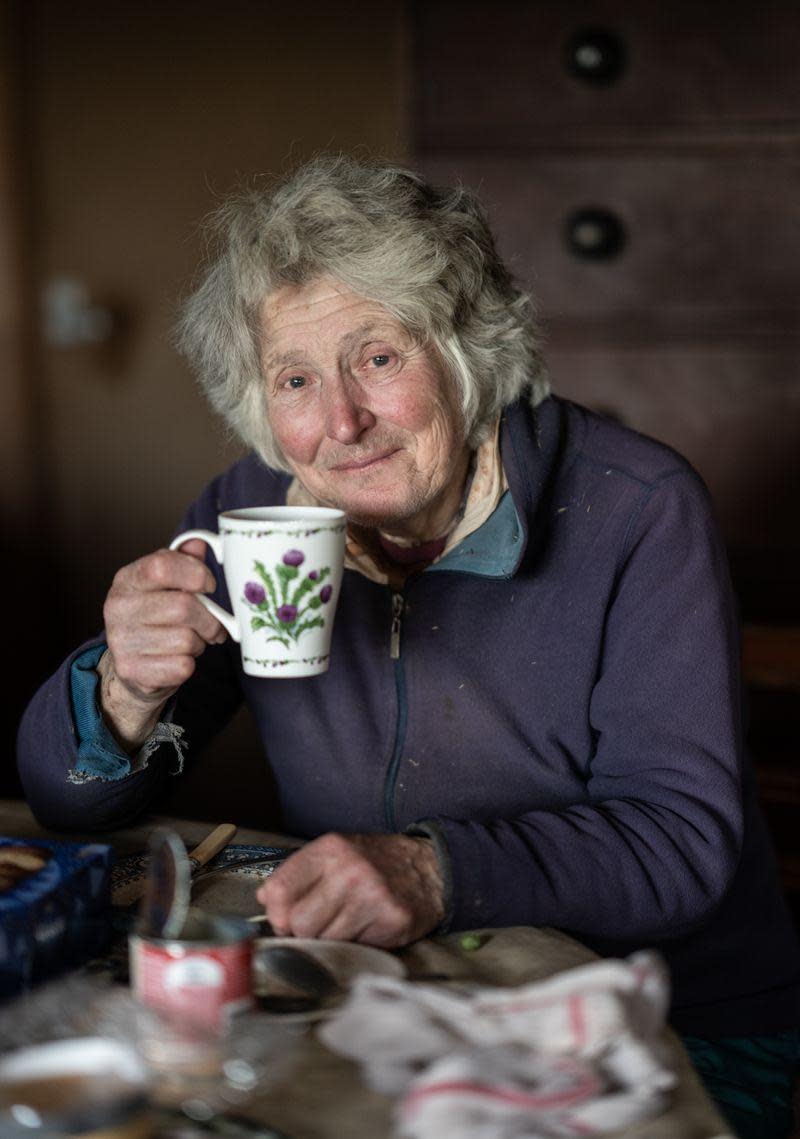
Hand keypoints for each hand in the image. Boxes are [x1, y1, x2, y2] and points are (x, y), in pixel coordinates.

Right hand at [100, 539, 226, 748]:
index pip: (162, 566)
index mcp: (127, 579)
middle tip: (214, 625)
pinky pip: (182, 666)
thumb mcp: (166, 586)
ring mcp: (121, 640)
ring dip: (199, 643)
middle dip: (209, 619)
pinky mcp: (131, 670)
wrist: (134, 667)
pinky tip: (177, 659)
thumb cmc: (157, 619)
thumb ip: (184, 562)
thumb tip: (199, 543)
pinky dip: (189, 665)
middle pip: (183, 607)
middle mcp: (118, 607)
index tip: (209, 585)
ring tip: (190, 642)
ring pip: (186, 640)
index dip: (195, 574)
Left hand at [256, 833, 444, 947]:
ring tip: (348, 923)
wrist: (429, 869)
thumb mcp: (336, 854)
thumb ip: (298, 873)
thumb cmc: (374, 864)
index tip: (286, 919)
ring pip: (325, 941)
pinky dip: (356, 945)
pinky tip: (367, 928)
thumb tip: (264, 899)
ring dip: (332, 940)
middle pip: (299, 923)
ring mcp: (372, 895)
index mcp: (329, 849)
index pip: (278, 890)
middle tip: (320, 925)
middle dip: (304, 932)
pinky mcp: (391, 920)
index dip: (277, 913)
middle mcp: (349, 869)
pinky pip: (354, 948)